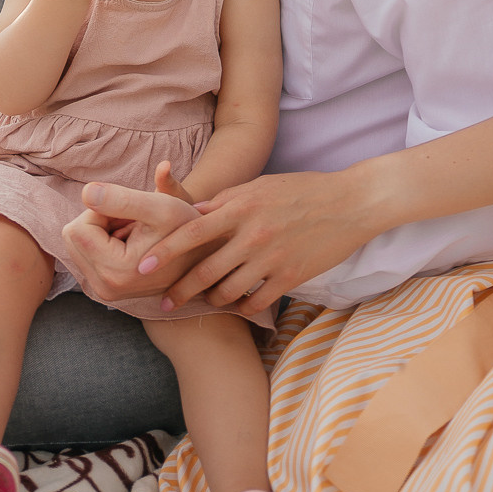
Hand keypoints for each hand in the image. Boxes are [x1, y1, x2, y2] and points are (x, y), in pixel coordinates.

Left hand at [63, 177, 209, 301]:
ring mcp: (105, 292)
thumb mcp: (160, 207)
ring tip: (137, 232)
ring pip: (79, 245)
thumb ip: (121, 199)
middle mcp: (105, 288)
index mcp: (114, 271)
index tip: (132, 213)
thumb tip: (85, 193)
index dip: (103, 210)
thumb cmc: (186, 229)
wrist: (205, 256)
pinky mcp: (106, 290)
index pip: (78, 227)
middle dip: (101, 221)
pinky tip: (134, 243)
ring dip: (104, 231)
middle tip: (134, 221)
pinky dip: (106, 243)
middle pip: (73, 238)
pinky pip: (88, 255)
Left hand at [138, 167, 376, 317]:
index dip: (164, 250)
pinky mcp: (290, 278)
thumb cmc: (302, 190)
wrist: (350, 204)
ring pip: (227, 291)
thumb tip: (193, 213)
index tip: (142, 265)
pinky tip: (238, 303)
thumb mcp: (261, 185)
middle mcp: (252, 234)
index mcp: (241, 206)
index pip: (191, 231)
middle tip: (164, 301)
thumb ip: (226, 201)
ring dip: (212, 299)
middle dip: (179, 290)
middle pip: (204, 270)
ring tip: (206, 299)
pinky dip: (242, 306)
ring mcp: (271, 259)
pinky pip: (255, 301)